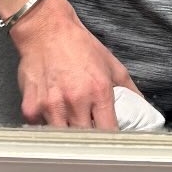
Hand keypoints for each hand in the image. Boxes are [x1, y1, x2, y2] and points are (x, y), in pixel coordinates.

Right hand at [13, 0, 139, 130]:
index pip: (109, 132)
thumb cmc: (79, 46)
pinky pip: (40, 128)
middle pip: (85, 139)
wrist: (46, 30)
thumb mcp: (111, 64)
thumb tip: (141, 107)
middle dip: (88, 137)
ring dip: (67, 133)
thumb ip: (128, 88)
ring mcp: (51, 106)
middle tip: (89, 131)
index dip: (110, 140)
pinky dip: (47, 124)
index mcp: (98, 92)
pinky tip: (51, 112)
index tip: (109, 142)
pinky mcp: (31, 107)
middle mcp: (75, 101)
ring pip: (62, 137)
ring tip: (70, 121)